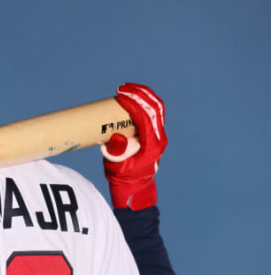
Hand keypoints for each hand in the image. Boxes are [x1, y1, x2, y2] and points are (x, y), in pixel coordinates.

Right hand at [102, 83, 166, 209]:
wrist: (134, 186)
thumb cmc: (123, 177)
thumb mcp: (116, 167)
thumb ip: (116, 153)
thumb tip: (117, 137)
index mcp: (152, 145)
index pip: (145, 118)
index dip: (134, 104)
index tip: (120, 96)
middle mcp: (159, 138)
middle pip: (154, 108)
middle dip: (139, 95)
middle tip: (122, 88)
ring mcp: (159, 135)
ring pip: (157, 107)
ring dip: (143, 94)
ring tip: (127, 87)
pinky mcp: (155, 133)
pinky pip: (154, 111)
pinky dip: (145, 100)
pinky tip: (134, 95)